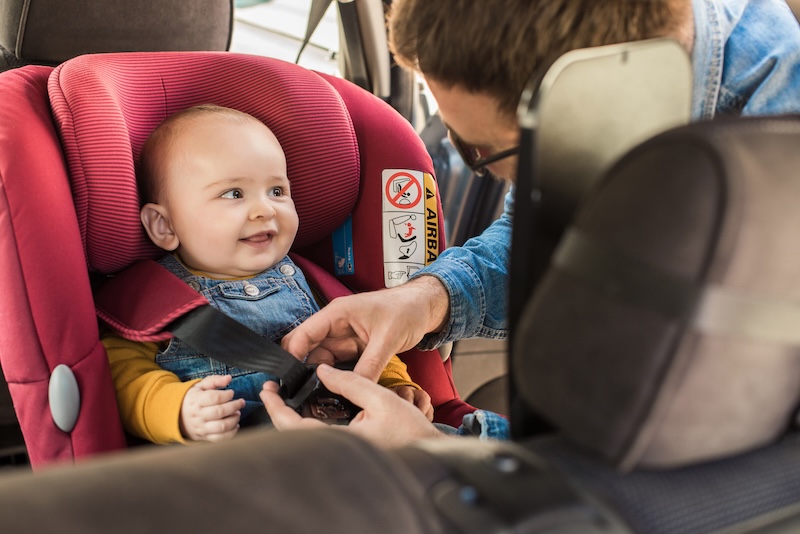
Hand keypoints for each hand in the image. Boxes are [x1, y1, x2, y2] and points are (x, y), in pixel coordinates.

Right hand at [180, 375, 244, 441]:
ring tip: (237, 413)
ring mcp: (202, 427)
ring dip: (234, 419)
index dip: (226, 395)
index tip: (231, 392)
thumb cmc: (194, 399)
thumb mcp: (200, 386)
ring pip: (221, 426)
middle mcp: (198, 415)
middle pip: (220, 412)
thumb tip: (228, 378)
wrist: (179, 416)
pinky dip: (231, 432)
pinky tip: (235, 425)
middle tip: (241, 402)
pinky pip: (220, 438)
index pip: (213, 398)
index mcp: (196, 401)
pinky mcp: (205, 437)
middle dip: (234, 406)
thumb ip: (215, 381)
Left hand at [261, 364, 445, 447]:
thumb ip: (350, 382)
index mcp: (342, 440)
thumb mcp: (381, 398)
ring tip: (287, 393)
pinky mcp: (347, 449)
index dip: (277, 408)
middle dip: (279, 410)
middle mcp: (337, 449)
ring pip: (306, 434)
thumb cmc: (410, 429)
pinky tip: (310, 405)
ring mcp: (342, 451)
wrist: (429, 449)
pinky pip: (319, 435)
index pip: (295, 427)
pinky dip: (308, 420)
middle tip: (272, 389)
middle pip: (294, 433)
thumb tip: (323, 370)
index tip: (268, 390)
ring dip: (293, 415)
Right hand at [281, 276, 449, 381]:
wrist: (424, 307)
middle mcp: (336, 325)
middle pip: (307, 349)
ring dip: (319, 376)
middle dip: (302, 370)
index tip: (289, 380)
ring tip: (317, 397)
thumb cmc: (406, 310)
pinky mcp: (353, 347)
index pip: (304, 334)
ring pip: (321, 360)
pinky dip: (335, 377)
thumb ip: (370, 365)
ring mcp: (344, 337)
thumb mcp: (388, 339)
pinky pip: (337, 364)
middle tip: (301, 394)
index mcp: (337, 314)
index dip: (293, 356)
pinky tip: (335, 391)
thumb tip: (355, 388)